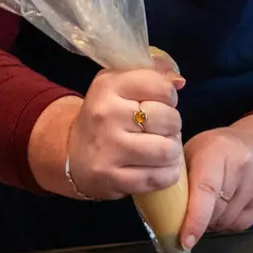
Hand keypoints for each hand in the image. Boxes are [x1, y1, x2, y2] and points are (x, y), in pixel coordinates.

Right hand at [61, 63, 184, 200]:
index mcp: (108, 86)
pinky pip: (160, 177)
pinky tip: (156, 166)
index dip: (169, 96)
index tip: (160, 103)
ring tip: (160, 147)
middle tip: (160, 129)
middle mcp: (107, 115)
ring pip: (168, 150)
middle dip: (173, 125)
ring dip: (172, 151)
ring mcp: (110, 149)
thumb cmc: (106, 116)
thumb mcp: (120, 84)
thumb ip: (154, 73)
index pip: (161, 86)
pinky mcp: (115, 178)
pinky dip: (166, 173)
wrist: (72, 154)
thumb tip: (180, 81)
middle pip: (169, 119)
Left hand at [179, 115, 252, 248]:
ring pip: (226, 223)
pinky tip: (227, 206)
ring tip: (211, 202)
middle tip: (189, 208)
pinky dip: (227, 223)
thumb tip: (161, 211)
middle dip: (198, 219)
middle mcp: (243, 168)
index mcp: (218, 151)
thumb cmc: (219, 150)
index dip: (195, 219)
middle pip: (215, 212)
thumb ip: (179, 176)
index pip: (206, 190)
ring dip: (212, 222)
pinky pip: (239, 226)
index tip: (185, 240)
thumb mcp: (194, 151)